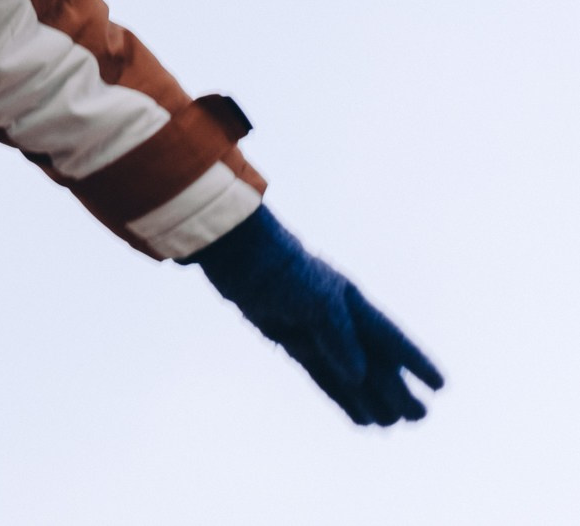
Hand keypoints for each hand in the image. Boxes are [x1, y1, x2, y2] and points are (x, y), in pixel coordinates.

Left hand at [190, 205, 443, 424]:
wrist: (241, 256)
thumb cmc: (285, 271)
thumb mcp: (319, 301)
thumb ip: (340, 339)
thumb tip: (358, 379)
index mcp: (355, 304)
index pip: (392, 339)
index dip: (415, 362)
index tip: (440, 385)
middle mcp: (340, 321)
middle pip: (375, 363)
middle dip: (397, 390)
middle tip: (419, 417)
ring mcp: (316, 333)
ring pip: (351, 375)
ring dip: (371, 399)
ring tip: (393, 425)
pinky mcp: (292, 343)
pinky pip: (322, 376)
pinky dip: (340, 396)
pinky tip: (358, 417)